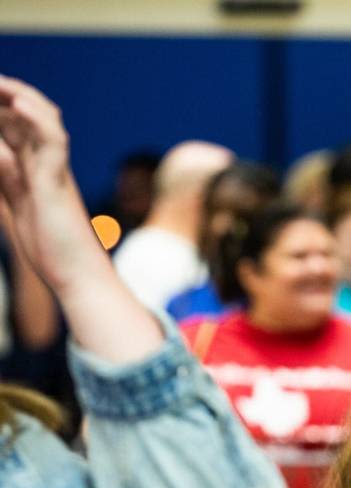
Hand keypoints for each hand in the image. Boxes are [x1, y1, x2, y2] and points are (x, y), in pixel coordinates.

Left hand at [0, 75, 160, 361]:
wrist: (77, 275)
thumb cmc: (53, 249)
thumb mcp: (19, 206)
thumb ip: (9, 179)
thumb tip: (1, 154)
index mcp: (34, 171)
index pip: (15, 128)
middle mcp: (46, 166)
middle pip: (24, 117)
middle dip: (3, 96)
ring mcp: (54, 172)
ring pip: (41, 121)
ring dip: (19, 97)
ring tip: (1, 83)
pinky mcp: (59, 183)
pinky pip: (53, 143)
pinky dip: (38, 119)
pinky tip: (19, 102)